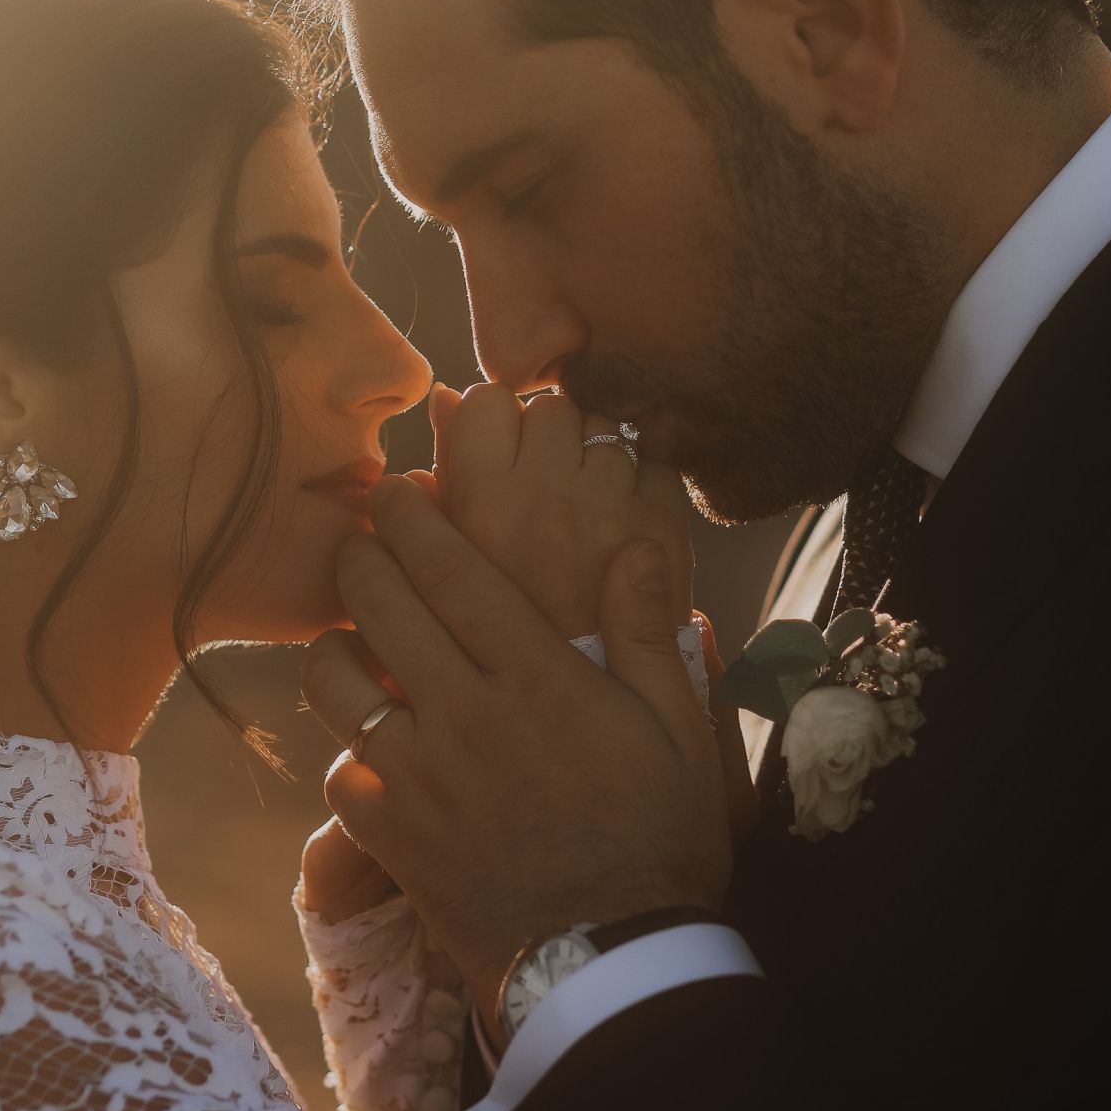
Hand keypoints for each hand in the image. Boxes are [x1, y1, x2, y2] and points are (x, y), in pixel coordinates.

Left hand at [303, 479, 732, 1015]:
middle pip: (379, 602)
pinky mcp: (392, 838)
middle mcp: (465, 713)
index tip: (395, 487)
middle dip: (361, 553)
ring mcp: (419, 777)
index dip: (413, 516)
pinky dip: (348, 750)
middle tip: (364, 537)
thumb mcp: (678, 731)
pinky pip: (339, 771)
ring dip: (337, 645)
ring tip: (355, 638)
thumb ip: (649, 632)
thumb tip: (637, 543)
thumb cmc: (658, 840)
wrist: (610, 963)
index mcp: (537, 677)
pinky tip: (373, 746)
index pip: (452, 568)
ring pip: (336, 680)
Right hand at [430, 381, 692, 636]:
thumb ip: (446, 473)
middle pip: (550, 409)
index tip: (499, 455)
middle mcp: (546, 494)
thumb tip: (446, 396)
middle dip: (548, 438)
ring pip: (605, 428)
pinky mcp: (664, 523)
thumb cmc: (507, 637)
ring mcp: (610, 505)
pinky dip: (644, 481)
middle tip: (547, 489)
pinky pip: (654, 462)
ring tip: (587, 508)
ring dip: (597, 456)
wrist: (587, 714)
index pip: (488, 400)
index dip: (494, 423)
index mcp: (481, 502)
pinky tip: (626, 520)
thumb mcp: (454, 557)